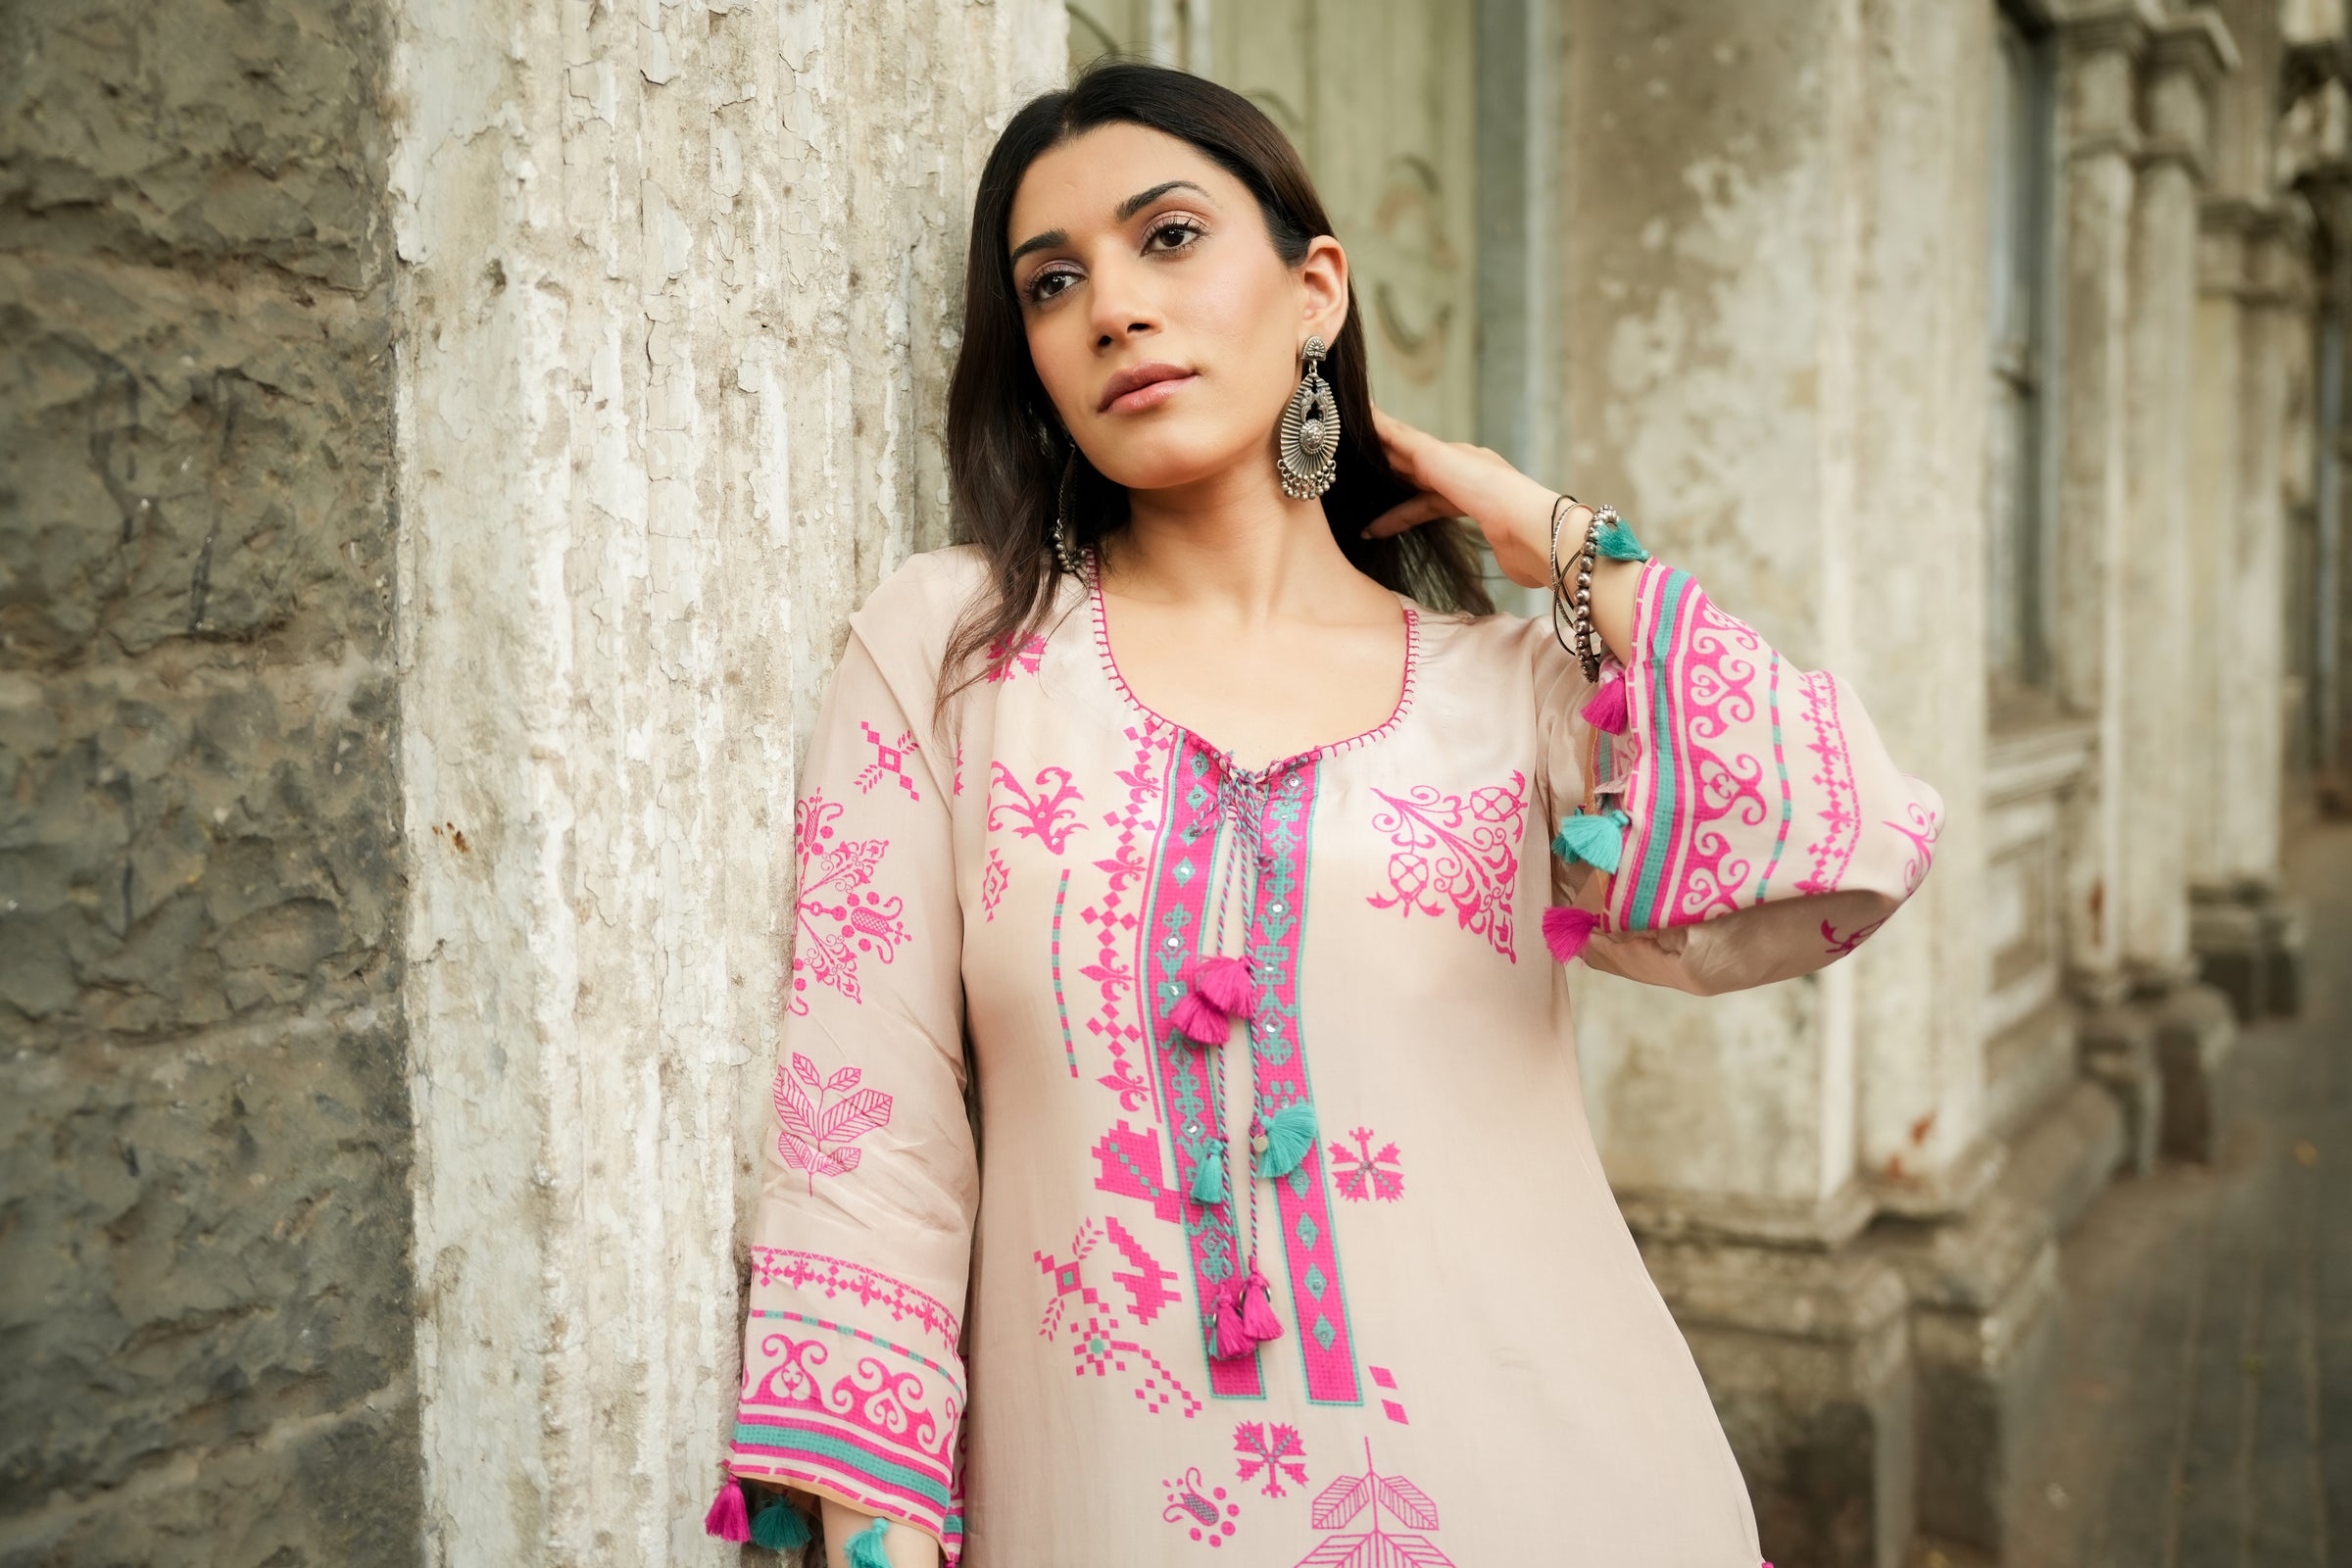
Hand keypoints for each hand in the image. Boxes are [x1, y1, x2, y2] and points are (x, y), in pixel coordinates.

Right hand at [1361, 406, 1578, 589]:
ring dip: (1393, 509)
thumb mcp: (1443, 461)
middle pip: (1414, 468)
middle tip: (1348, 473)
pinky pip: (1433, 517)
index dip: (1380, 434)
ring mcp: (1470, 498)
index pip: (1409, 441)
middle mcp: (1464, 471)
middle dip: (1382, 470)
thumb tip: (1374, 416)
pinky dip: (1410, 522)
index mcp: (1457, 453)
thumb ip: (1406, 443)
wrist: (1533, 535)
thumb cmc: (1492, 493)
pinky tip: (1399, 532)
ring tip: (1364, 525)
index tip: (1353, 425)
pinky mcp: (1475, 524)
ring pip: (1421, 497)